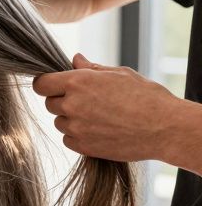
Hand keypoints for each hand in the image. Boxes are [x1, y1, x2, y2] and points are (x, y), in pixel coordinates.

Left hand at [32, 53, 178, 161]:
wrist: (165, 128)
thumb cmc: (146, 97)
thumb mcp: (120, 74)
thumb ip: (91, 68)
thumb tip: (75, 59)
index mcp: (77, 82)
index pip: (41, 84)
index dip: (46, 84)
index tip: (54, 86)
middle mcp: (72, 105)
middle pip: (49, 104)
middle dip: (62, 101)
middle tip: (86, 101)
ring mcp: (76, 128)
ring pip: (59, 122)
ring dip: (71, 119)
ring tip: (99, 116)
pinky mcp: (83, 147)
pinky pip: (68, 140)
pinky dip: (78, 136)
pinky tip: (99, 130)